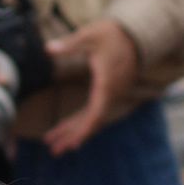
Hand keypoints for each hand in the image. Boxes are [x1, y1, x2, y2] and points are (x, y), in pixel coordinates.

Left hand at [43, 20, 140, 154]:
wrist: (136, 33)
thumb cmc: (112, 34)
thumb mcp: (90, 35)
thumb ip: (70, 44)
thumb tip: (47, 49)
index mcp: (107, 84)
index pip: (96, 113)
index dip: (84, 129)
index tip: (73, 143)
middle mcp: (111, 94)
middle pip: (92, 122)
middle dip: (72, 136)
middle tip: (53, 151)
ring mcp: (112, 95)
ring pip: (92, 118)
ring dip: (73, 131)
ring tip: (53, 145)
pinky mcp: (109, 93)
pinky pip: (94, 112)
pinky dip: (80, 121)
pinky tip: (66, 129)